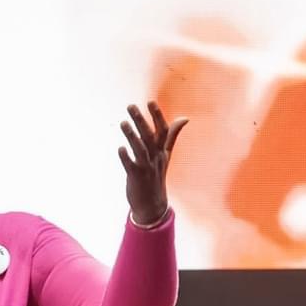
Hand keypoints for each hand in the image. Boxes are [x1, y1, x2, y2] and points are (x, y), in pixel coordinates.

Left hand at [118, 102, 187, 224]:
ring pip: (140, 149)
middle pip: (149, 136)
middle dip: (141, 120)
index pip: (163, 130)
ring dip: (131, 136)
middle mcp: (155, 157)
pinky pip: (131, 166)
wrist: (152, 204)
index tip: (150, 101)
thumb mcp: (166, 155)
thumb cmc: (157, 176)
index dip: (157, 116)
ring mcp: (146, 167)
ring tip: (122, 123)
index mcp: (162, 151)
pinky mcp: (136, 178)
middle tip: (130, 106)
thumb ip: (172, 135)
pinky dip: (126, 157)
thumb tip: (185, 118)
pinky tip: (120, 148)